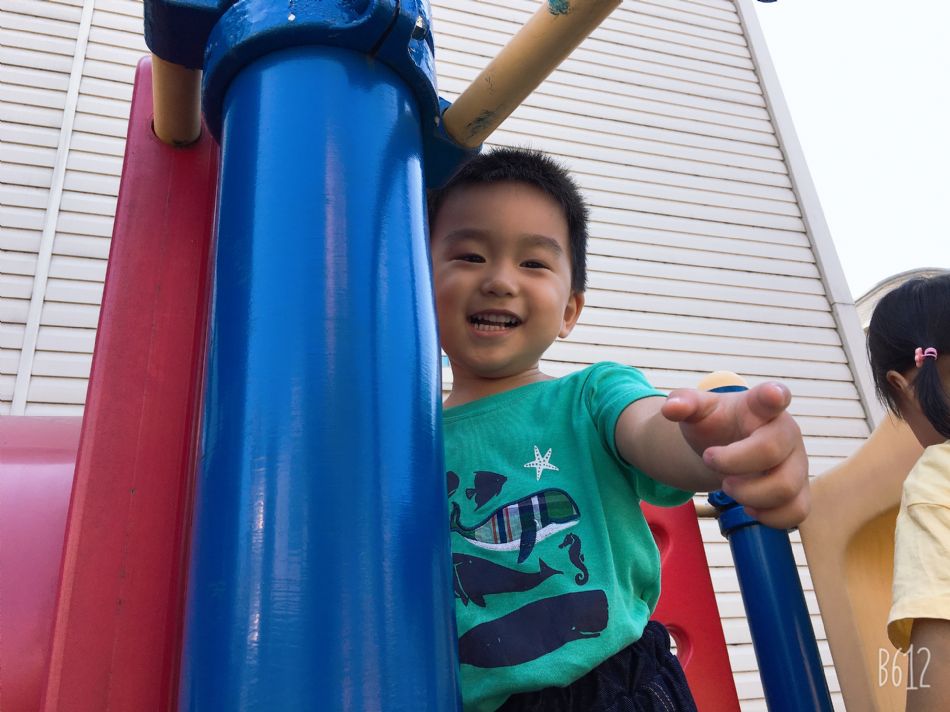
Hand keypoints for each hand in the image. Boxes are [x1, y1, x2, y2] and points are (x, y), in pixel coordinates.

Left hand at [661, 382, 809, 528]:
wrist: (725, 447)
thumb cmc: (715, 424)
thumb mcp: (696, 410)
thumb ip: (683, 404)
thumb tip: (670, 409)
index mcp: (760, 406)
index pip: (772, 396)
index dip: (774, 396)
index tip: (774, 395)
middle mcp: (786, 432)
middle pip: (771, 451)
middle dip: (733, 463)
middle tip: (710, 461)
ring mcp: (797, 462)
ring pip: (786, 488)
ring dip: (748, 495)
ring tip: (728, 487)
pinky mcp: (799, 490)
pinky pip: (796, 512)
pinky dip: (768, 517)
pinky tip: (749, 507)